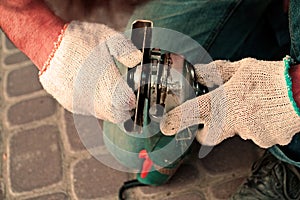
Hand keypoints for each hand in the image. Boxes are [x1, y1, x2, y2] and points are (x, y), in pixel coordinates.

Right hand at [39, 21, 141, 122]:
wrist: (49, 44)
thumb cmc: (81, 40)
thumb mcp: (109, 37)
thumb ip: (126, 50)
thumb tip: (138, 61)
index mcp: (106, 84)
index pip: (126, 104)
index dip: (133, 101)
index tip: (133, 94)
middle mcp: (93, 98)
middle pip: (116, 115)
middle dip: (123, 108)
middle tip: (124, 96)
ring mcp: (80, 103)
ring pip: (102, 115)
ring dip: (109, 108)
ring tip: (109, 91)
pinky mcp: (70, 104)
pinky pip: (88, 110)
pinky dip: (95, 105)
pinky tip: (93, 90)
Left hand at [160, 57, 299, 147]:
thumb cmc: (271, 78)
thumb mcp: (240, 68)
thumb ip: (215, 72)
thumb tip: (198, 72)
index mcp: (221, 103)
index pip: (190, 114)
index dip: (174, 121)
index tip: (167, 127)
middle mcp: (232, 123)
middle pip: (207, 137)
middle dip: (205, 131)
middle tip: (212, 119)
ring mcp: (248, 134)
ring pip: (234, 133)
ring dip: (238, 122)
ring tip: (251, 106)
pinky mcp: (265, 141)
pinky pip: (255, 136)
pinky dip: (256, 126)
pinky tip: (264, 113)